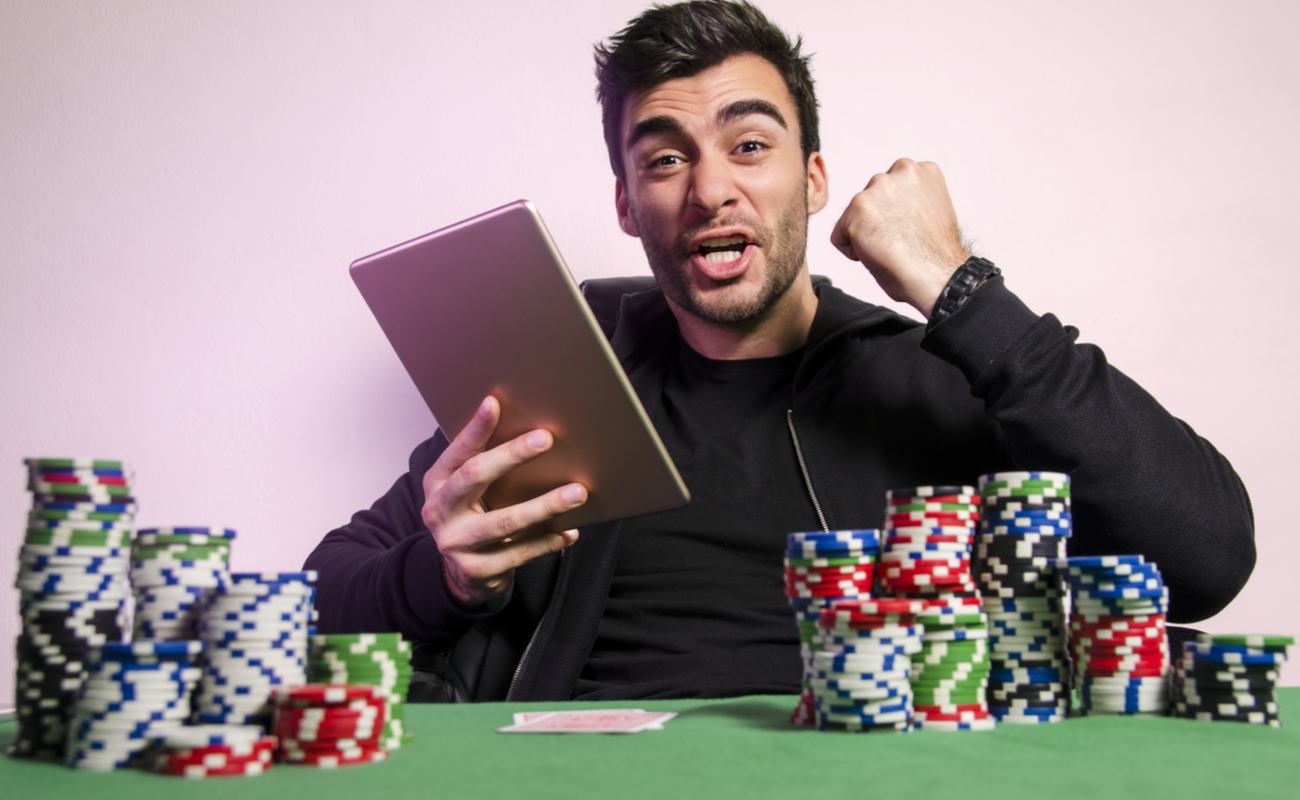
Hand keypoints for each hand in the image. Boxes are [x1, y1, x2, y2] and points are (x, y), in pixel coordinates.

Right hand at [421, 395, 587, 606]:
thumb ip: (484, 465)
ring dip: (545, 505)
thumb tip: (531, 430)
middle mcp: (439, 511)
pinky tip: (570, 531)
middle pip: (475, 477)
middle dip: (512, 455)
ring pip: (505, 523)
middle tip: (546, 438)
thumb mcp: (467, 491)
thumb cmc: (473, 516)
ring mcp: (456, 544)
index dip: (475, 428)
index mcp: (436, 483)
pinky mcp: (477, 571)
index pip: (457, 451)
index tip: (494, 403)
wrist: (460, 574)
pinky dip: (548, 541)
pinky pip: (520, 553)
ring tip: (577, 491)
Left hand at [829, 158, 970, 316]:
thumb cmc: (937, 255)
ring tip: (892, 249)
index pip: (888, 191)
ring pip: (853, 217)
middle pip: (869, 200)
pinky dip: (853, 252)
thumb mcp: (930, 210)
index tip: (910, 231)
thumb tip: (888, 207)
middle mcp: (899, 171)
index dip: (895, 217)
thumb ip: (908, 199)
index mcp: (920, 170)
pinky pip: (839, 237)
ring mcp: (876, 188)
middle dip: (877, 222)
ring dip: (865, 235)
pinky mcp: (857, 210)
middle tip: (900, 242)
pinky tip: (878, 256)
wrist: (940, 277)